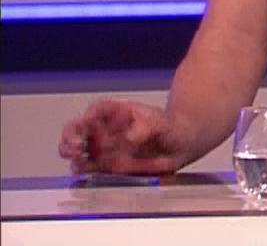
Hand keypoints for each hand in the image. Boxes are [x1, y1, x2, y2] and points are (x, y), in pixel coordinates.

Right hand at [58, 99, 189, 175]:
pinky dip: (80, 169)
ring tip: (78, 160)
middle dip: (70, 137)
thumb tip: (130, 137)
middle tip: (77, 147)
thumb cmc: (170, 127)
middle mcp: (105, 128)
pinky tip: (82, 171)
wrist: (180, 146)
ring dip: (70, 153)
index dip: (88, 116)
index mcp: (118, 112)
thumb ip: (147, 127)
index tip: (86, 124)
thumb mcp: (162, 123)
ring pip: (75, 148)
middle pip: (77, 128)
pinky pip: (86, 166)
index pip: (96, 109)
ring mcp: (103, 147)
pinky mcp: (105, 165)